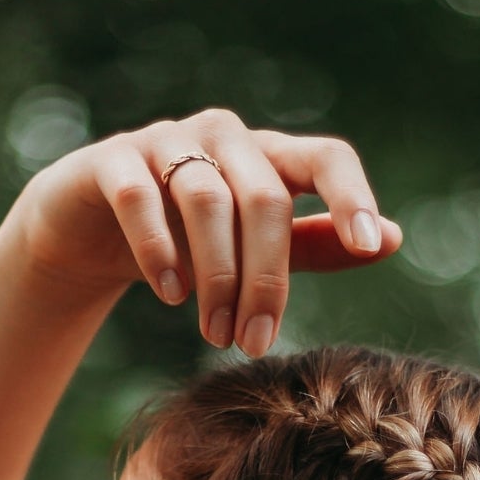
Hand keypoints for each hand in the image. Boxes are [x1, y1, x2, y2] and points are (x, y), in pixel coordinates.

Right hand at [7, 106, 403, 355]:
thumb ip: (316, 244)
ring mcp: (165, 142)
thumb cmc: (184, 243)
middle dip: (265, 278)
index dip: (351, 195)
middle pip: (263, 198)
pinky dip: (158, 248)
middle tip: (255, 342)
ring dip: (216, 275)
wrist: (87, 232)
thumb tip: (393, 240)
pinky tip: (170, 293)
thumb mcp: (253, 250)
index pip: (324, 157)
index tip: (369, 244)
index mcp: (266, 157)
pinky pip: (140, 197)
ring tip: (214, 332)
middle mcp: (222, 137)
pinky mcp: (112, 161)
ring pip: (206, 198)